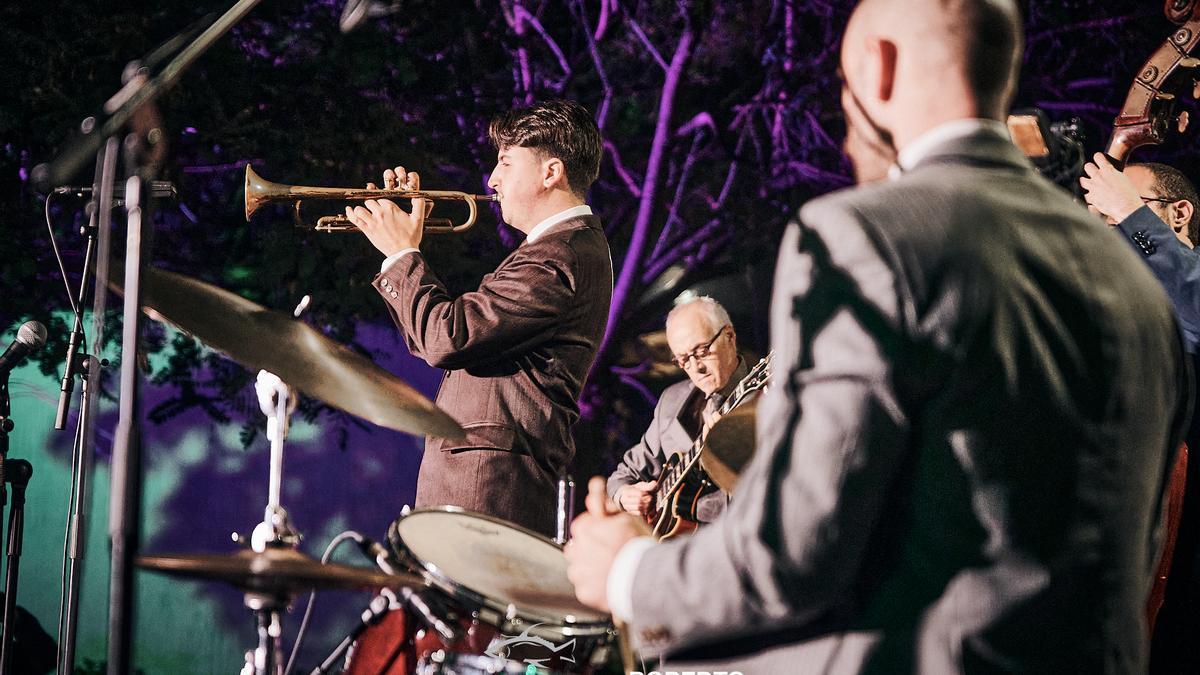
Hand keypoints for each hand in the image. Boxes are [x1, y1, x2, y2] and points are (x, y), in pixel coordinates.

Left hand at [343, 166, 426, 255]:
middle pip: (370, 202)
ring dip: (361, 209)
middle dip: (372, 206)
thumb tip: (417, 197)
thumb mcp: (418, 220)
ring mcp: (372, 222)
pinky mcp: (367, 230)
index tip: (384, 207)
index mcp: (391, 208)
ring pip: (360, 209)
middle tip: (375, 212)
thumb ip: (419, 206)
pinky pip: (355, 219)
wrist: (403, 252)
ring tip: (364, 213)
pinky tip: (348, 210)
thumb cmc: (411, 237)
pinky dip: (350, 213)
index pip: (381, 199)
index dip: (382, 203)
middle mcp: (380, 213)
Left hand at [564, 477, 649, 612]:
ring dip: (592, 567)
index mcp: (583, 529)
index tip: (611, 534)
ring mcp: (579, 573)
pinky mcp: (584, 593)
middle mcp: (576, 550)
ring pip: (580, 567)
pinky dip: (595, 585)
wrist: (645, 578)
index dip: (599, 528)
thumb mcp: (626, 518)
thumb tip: (594, 484)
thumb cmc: (637, 545)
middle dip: (592, 548)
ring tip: (613, 569)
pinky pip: (586, 587)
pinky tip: (611, 582)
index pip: (583, 525)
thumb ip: (604, 503)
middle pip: (579, 546)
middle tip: (613, 551)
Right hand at [615, 481, 657, 516]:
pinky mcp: (630, 512)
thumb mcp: (641, 485)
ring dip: (646, 505)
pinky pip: (639, 513)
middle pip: (639, 501)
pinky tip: (646, 507)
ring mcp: (627, 507)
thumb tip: (654, 483)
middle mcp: (625, 500)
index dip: (646, 494)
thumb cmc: (636, 490)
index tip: (648, 493)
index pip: (639, 494)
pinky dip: (644, 510)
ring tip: (648, 502)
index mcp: (627, 491)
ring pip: (638, 508)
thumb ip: (648, 485)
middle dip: (647, 500)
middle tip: (650, 498)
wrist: (629, 496)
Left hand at [1080, 152, 1142, 224]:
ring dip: (1086, 181)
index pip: (1098, 157)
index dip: (1098, 157)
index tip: (1098, 159)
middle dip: (1090, 169)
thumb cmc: (1129, 194)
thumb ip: (1113, 174)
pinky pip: (1085, 194)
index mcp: (1108, 170)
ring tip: (1091, 184)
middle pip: (1087, 166)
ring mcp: (1093, 187)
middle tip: (1094, 172)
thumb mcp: (1122, 178)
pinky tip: (1093, 196)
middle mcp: (1098, 177)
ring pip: (1082, 180)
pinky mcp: (1090, 197)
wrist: (1127, 206)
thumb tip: (1110, 173)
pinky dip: (1088, 195)